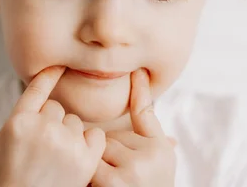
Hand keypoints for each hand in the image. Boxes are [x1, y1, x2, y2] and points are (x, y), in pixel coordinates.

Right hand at [0, 66, 105, 186]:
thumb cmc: (1, 180)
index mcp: (17, 122)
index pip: (37, 88)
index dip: (50, 74)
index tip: (61, 64)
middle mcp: (42, 128)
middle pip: (57, 109)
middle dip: (51, 124)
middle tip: (39, 148)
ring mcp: (66, 143)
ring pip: (76, 122)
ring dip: (69, 136)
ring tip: (54, 158)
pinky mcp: (86, 158)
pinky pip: (97, 135)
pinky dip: (90, 145)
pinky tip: (75, 159)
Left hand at [90, 69, 176, 186]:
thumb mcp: (159, 166)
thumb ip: (152, 138)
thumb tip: (159, 113)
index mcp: (161, 150)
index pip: (144, 113)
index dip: (140, 90)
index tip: (138, 71)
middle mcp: (150, 158)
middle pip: (110, 135)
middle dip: (105, 152)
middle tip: (117, 176)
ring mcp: (130, 171)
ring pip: (96, 148)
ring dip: (94, 165)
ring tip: (106, 183)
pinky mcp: (110, 183)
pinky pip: (87, 164)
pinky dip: (85, 176)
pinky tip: (94, 185)